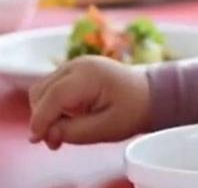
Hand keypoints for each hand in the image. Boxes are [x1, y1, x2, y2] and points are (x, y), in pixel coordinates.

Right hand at [29, 56, 150, 149]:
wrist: (150, 94)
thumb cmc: (133, 110)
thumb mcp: (106, 128)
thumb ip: (73, 132)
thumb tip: (45, 133)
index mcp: (90, 75)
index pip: (54, 96)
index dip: (41, 119)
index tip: (38, 140)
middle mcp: (78, 65)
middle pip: (41, 91)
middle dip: (42, 117)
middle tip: (56, 142)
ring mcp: (74, 65)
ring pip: (42, 89)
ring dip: (45, 111)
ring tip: (62, 131)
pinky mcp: (73, 70)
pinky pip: (51, 88)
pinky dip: (51, 105)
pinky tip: (67, 118)